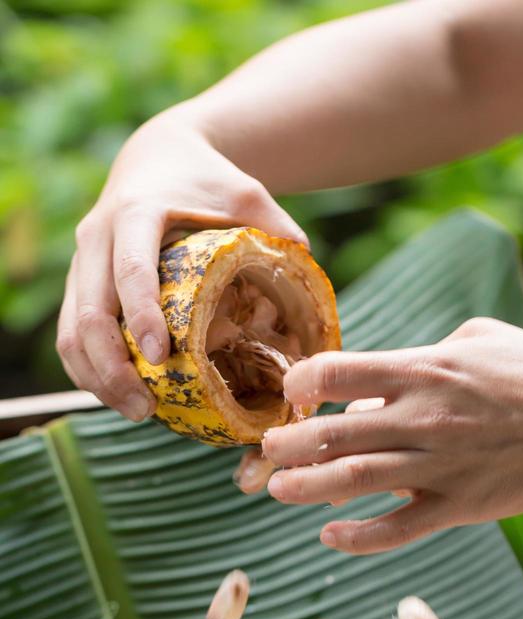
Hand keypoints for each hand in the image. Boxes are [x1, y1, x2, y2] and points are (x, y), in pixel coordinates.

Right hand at [56, 109, 306, 420]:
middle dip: (113, 367)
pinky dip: (89, 371)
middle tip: (147, 409)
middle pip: (90, 312)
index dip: (141, 315)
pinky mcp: (77, 283)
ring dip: (98, 378)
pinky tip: (120, 397)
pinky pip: (70, 335)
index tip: (162, 357)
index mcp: (135, 213)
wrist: (157, 156)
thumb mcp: (247, 193)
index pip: (130, 269)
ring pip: (71, 331)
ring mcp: (80, 263)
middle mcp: (96, 237)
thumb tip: (307, 268)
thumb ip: (276, 227)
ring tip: (138, 412)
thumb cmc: (208, 181)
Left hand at [262, 318, 522, 553]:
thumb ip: (419, 355)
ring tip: (276, 489)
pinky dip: (358, 535)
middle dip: (287, 445)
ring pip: (354, 481)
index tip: (290, 393)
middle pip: (332, 433)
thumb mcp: (477, 339)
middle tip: (265, 452)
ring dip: (306, 487)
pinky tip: (329, 533)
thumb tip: (372, 386)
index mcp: (423, 369)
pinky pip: (398, 528)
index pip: (337, 372)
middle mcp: (423, 417)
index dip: (300, 383)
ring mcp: (440, 465)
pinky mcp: (459, 506)